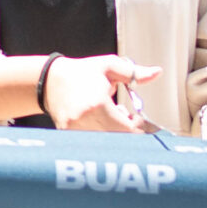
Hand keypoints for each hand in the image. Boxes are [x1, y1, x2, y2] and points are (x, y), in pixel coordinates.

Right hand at [40, 55, 159, 131]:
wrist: (49, 79)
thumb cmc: (80, 72)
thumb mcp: (109, 66)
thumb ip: (135, 73)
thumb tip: (157, 73)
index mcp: (97, 104)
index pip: (128, 129)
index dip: (139, 127)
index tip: (140, 120)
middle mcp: (85, 119)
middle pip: (118, 138)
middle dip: (128, 130)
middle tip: (127, 117)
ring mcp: (74, 129)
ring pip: (105, 141)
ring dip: (114, 132)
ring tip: (111, 115)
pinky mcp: (68, 134)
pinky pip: (91, 140)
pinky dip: (100, 134)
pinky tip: (99, 120)